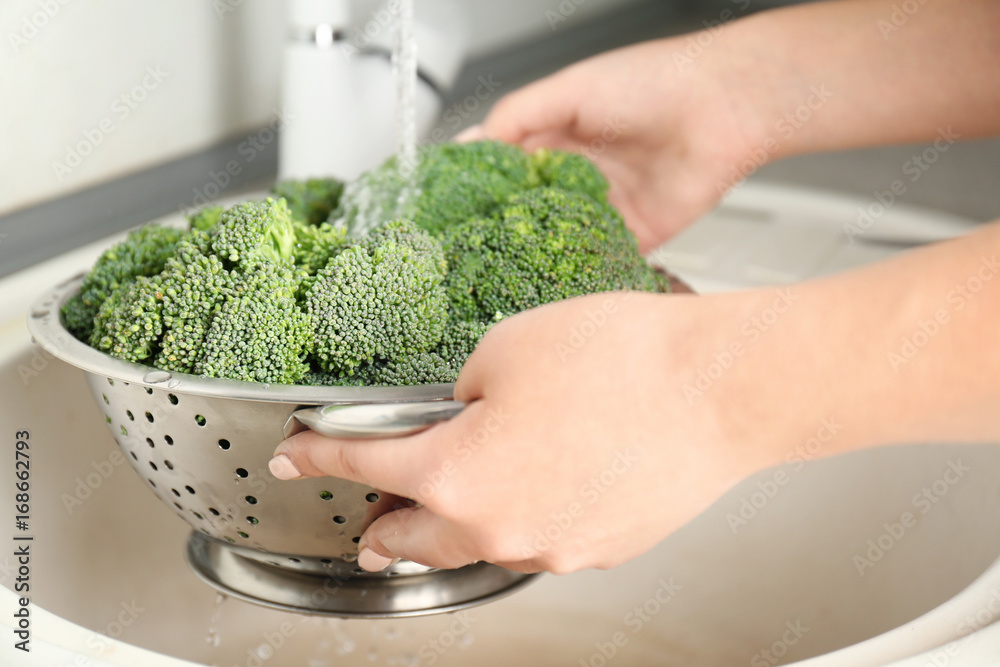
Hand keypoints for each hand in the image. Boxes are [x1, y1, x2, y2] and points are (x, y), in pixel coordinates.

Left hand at [270, 290, 800, 573]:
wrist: (720, 390)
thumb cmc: (624, 360)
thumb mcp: (505, 346)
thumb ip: (459, 389)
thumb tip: (457, 413)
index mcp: (456, 475)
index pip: (362, 467)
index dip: (319, 455)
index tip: (297, 457)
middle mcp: (498, 528)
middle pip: (412, 539)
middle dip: (379, 525)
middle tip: (364, 520)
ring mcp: (553, 547)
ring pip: (476, 547)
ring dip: (449, 528)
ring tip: (442, 509)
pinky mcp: (600, 548)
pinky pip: (537, 541)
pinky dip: (515, 521)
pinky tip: (529, 488)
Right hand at [459, 37, 768, 251]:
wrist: (722, 107)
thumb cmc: (655, 82)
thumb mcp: (570, 88)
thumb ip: (518, 116)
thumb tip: (474, 145)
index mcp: (559, 132)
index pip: (506, 163)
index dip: (479, 182)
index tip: (451, 202)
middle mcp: (579, 171)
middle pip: (527, 205)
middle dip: (498, 224)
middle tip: (466, 243)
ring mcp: (604, 205)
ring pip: (557, 236)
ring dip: (532, 251)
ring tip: (497, 268)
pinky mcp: (633, 234)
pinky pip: (597, 258)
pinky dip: (575, 269)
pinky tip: (547, 278)